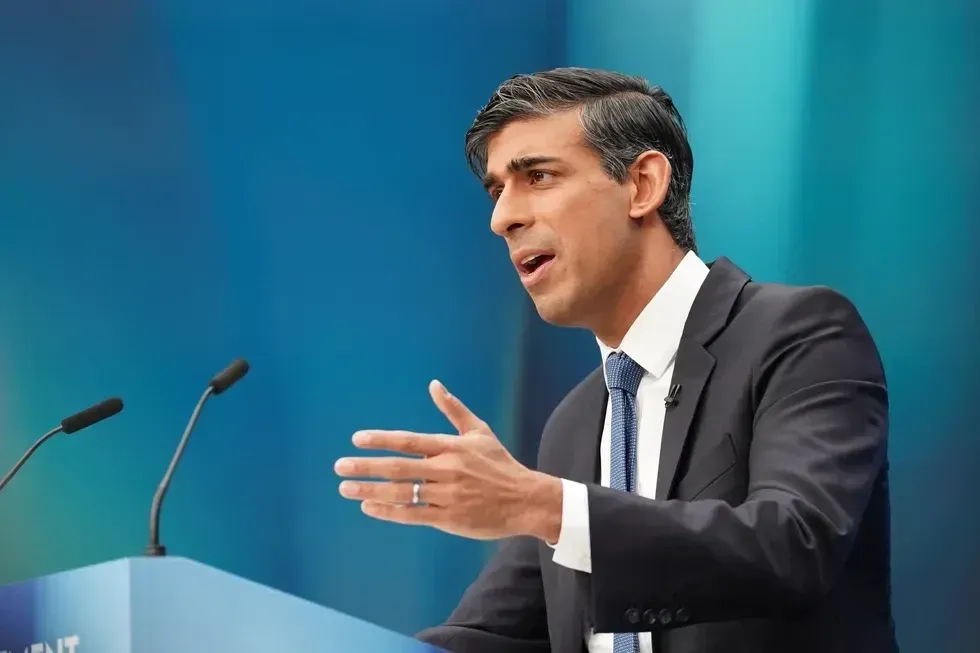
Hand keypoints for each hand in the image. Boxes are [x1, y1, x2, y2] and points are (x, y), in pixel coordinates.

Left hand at [334, 380, 561, 541]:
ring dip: (370, 490)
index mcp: (452, 447)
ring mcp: (447, 496)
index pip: (410, 440)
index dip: (381, 440)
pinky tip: (369, 506)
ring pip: (402, 493)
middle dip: (366, 466)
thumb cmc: (500, 464)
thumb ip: (454, 409)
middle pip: (399, 467)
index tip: (357, 439)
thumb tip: (434, 384)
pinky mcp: (450, 519)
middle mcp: (447, 470)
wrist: (526, 500)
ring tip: (345, 488)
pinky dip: (389, 511)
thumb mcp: (479, 432)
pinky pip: (413, 515)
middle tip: (340, 466)